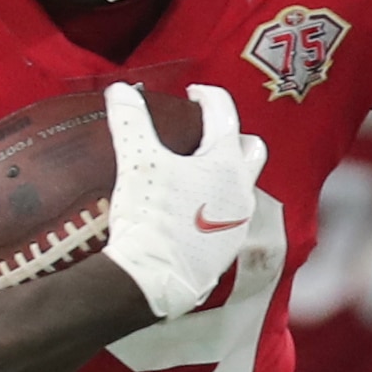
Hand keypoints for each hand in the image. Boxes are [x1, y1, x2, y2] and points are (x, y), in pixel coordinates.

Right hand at [97, 81, 264, 321]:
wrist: (152, 280)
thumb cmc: (151, 218)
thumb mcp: (136, 161)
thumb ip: (130, 120)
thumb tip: (120, 91)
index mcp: (225, 163)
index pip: (225, 115)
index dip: (208, 97)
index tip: (194, 94)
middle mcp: (241, 192)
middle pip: (251, 150)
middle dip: (233, 136)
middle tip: (206, 132)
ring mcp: (237, 223)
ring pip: (242, 186)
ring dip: (225, 172)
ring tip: (196, 170)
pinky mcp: (226, 250)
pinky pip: (229, 216)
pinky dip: (216, 204)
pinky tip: (191, 208)